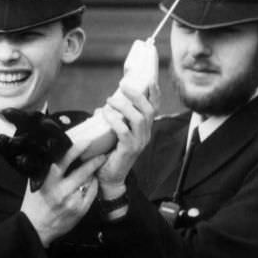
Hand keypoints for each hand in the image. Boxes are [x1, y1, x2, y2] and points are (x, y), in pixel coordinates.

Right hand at [21, 142, 106, 245]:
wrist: (36, 227)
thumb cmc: (34, 205)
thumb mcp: (35, 184)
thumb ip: (45, 171)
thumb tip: (55, 155)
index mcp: (49, 182)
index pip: (64, 161)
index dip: (76, 150)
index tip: (86, 142)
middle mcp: (61, 191)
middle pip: (82, 172)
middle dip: (94, 161)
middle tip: (101, 155)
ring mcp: (73, 201)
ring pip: (89, 182)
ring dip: (91, 175)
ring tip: (92, 171)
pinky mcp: (80, 210)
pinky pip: (92, 193)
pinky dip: (92, 186)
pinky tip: (90, 183)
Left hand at [96, 82, 158, 197]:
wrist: (110, 178)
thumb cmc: (111, 153)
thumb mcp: (115, 133)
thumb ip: (114, 120)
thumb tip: (103, 107)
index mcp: (145, 130)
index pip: (155, 108)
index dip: (155, 94)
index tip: (150, 79)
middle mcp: (145, 135)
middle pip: (148, 110)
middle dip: (137, 95)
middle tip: (123, 86)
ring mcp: (139, 143)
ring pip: (138, 119)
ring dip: (124, 106)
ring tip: (110, 100)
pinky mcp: (129, 150)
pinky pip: (124, 131)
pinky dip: (114, 120)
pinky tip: (105, 114)